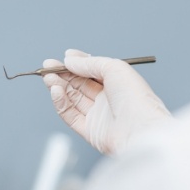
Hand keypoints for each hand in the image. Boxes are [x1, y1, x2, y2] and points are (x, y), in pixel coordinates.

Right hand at [43, 49, 171, 154]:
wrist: (141, 130)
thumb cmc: (136, 99)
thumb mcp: (114, 68)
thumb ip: (89, 63)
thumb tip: (69, 59)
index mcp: (117, 84)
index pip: (91, 72)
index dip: (75, 65)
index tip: (61, 59)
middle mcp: (107, 100)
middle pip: (78, 85)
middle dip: (62, 75)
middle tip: (47, 67)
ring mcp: (97, 115)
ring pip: (72, 98)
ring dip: (58, 86)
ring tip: (48, 78)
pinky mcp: (88, 131)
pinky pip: (69, 114)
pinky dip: (60, 102)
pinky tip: (55, 91)